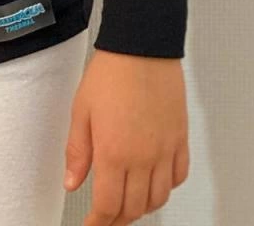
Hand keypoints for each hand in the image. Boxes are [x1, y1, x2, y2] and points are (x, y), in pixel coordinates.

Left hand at [63, 48, 188, 223]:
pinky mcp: (180, 138)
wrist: (142, 45)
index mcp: (114, 153)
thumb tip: (72, 183)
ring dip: (142, 207)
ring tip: (128, 203)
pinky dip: (166, 187)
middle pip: (134, 208)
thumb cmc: (111, 72)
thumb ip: (77, 151)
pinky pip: (178, 176)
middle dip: (118, 219)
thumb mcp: (81, 110)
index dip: (99, 223)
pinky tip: (154, 182)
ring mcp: (165, 150)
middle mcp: (143, 158)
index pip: (108, 206)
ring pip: (158, 198)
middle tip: (105, 217)